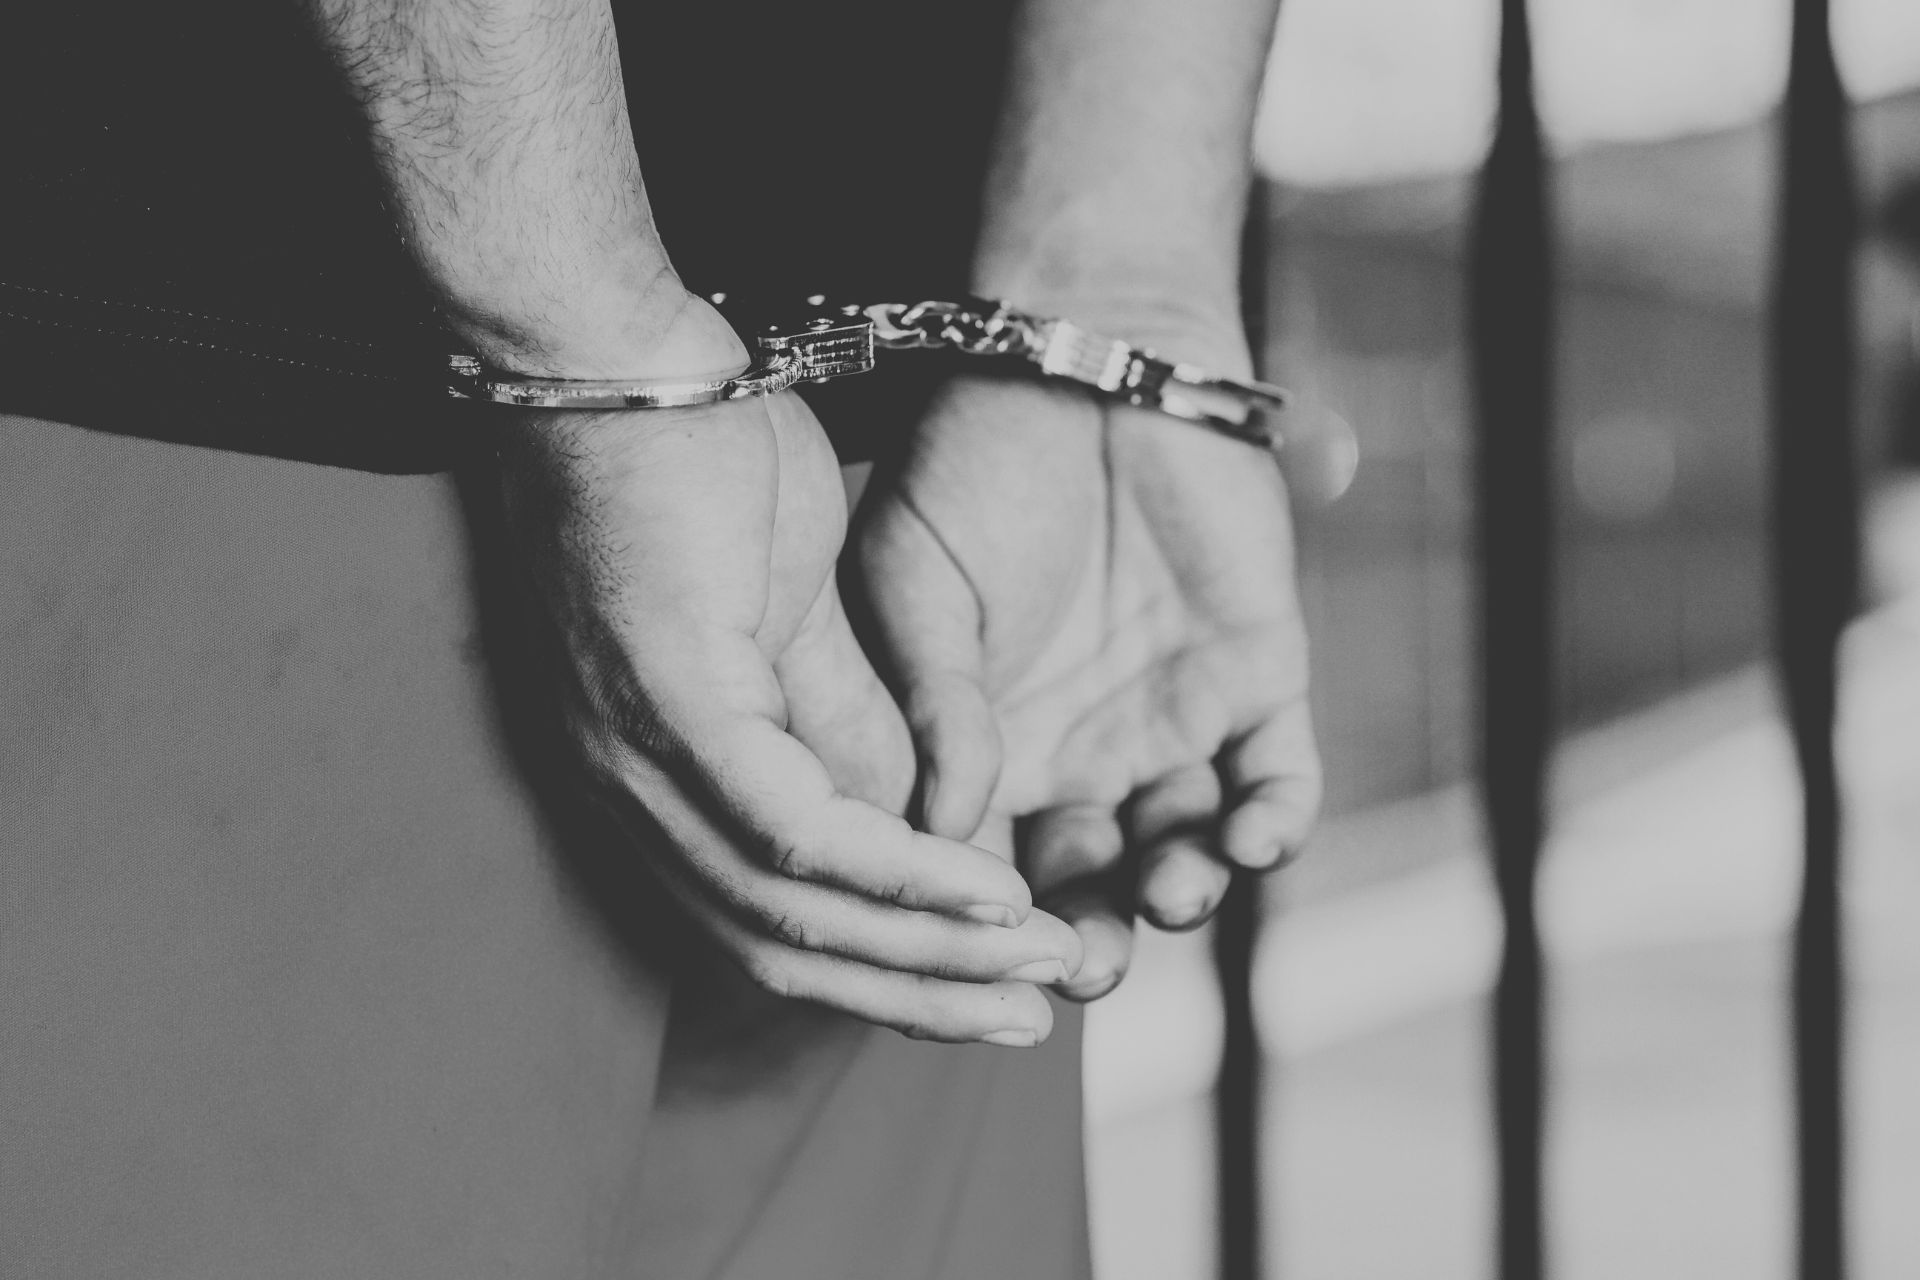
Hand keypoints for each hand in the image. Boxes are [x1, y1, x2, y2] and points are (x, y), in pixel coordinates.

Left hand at [494, 300, 1081, 1044]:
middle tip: (1033, 1022)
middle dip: (919, 998)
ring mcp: (638, 755)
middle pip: (780, 952)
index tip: (984, 993)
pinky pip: (797, 830)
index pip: (762, 923)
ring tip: (1037, 969)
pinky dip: (899, 875)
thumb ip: (833, 716)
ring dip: (928, 955)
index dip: (880, 972)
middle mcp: (628, 792)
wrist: (605, 347)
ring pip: (792, 915)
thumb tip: (899, 813)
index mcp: (650, 774)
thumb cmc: (684, 459)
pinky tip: (986, 891)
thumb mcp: (782, 610)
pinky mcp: (669, 701)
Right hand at [857, 314, 1320, 1000]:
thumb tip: (941, 826)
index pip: (989, 869)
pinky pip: (1277, 775)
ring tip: (1171, 889)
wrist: (1084, 357)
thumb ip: (928, 702)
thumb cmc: (974, 463)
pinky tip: (1250, 837)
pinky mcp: (1256, 677)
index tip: (998, 961)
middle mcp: (1080, 751)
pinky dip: (1272, 821)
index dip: (993, 928)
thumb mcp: (912, 582)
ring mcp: (1171, 719)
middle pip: (1094, 883)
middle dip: (1097, 939)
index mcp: (987, 746)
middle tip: (1092, 967)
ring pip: (1189, 846)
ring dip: (1185, 888)